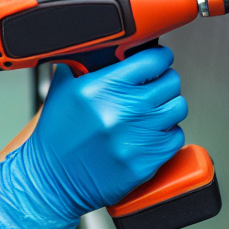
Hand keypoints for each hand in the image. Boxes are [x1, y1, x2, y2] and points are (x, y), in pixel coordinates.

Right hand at [0, 47, 186, 228]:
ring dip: (167, 107)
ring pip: (177, 108)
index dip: (158, 58)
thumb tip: (102, 49)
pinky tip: (148, 134)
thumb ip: (84, 66)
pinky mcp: (145, 162)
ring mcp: (136, 138)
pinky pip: (175, 137)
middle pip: (170, 82)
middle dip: (163, 82)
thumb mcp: (63, 91)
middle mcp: (121, 111)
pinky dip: (166, 134)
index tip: (156, 62)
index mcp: (101, 88)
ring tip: (150, 112)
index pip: (153, 60)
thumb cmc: (56, 138)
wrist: (50, 179)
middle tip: (152, 88)